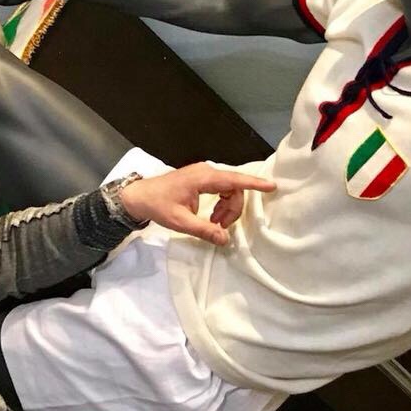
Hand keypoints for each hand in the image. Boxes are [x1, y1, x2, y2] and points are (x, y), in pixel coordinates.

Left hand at [118, 163, 274, 246]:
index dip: (254, 184)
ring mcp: (204, 173)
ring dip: (227, 208)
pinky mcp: (201, 178)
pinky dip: (221, 204)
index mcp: (202, 178)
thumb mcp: (180, 222)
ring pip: (229, 189)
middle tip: (221, 226)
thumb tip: (225, 239)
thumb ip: (204, 230)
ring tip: (215, 223)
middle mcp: (206, 171)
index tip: (271, 186)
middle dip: (233, 208)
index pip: (234, 179)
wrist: (139, 196)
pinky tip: (212, 217)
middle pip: (234, 187)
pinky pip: (221, 189)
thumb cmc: (158, 206)